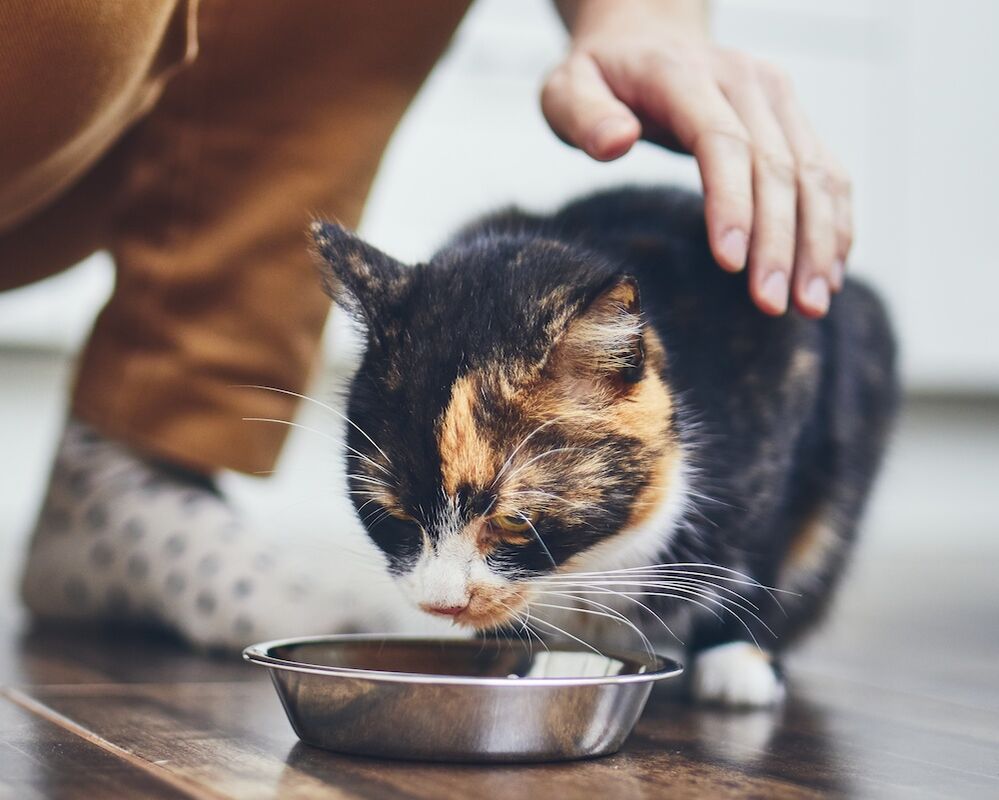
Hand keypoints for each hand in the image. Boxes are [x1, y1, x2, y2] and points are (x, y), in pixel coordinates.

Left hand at [543, 0, 850, 316]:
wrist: (645, 36)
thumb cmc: (600, 76)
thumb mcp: (566, 89)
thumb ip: (582, 115)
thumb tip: (616, 141)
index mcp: (684, 74)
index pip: (721, 141)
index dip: (732, 204)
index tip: (731, 264)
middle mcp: (743, 79)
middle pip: (775, 166)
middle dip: (779, 241)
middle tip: (771, 304)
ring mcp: (775, 96)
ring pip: (814, 172)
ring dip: (818, 241)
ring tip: (812, 304)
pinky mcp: (792, 116)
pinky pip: (827, 171)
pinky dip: (834, 223)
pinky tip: (830, 272)